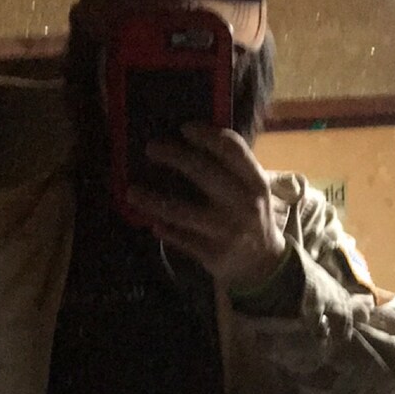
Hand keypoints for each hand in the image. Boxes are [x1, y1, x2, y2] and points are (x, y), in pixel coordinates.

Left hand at [127, 123, 288, 289]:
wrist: (263, 265)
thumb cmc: (251, 217)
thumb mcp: (253, 191)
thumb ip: (233, 168)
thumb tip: (192, 142)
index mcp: (255, 182)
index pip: (232, 150)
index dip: (207, 136)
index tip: (184, 128)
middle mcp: (242, 204)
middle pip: (203, 173)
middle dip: (174, 157)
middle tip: (151, 148)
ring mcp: (226, 231)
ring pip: (182, 211)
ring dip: (153, 200)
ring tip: (131, 191)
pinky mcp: (212, 254)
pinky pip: (181, 239)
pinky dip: (165, 230)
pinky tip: (152, 222)